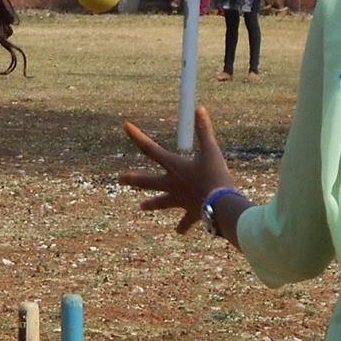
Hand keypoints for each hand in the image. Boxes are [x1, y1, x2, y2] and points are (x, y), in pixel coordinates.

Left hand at [117, 107, 233, 234]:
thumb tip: (199, 108)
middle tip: (120, 178)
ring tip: (142, 207)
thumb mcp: (211, 150)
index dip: (136, 136)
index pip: (149, 148)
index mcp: (174, 166)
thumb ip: (204, 130)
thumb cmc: (215, 175)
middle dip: (133, 179)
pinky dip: (183, 226)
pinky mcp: (190, 213)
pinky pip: (185, 222)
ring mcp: (178, 200)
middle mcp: (171, 184)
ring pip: (161, 203)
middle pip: (147, 181)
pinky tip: (179, 231)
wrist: (220, 205)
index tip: (124, 126)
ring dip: (152, 204)